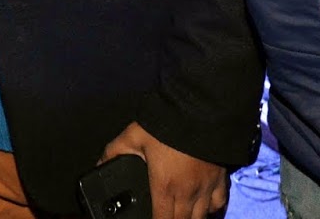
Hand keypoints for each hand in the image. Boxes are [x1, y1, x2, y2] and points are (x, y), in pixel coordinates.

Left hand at [100, 122, 226, 218]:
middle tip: (164, 215)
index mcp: (165, 187)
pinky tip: (204, 208)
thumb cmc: (166, 125)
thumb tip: (99, 164)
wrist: (200, 112)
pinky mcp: (220, 180)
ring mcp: (206, 189)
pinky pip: (219, 205)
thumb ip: (114, 151)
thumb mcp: (134, 136)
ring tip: (180, 214)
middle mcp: (187, 194)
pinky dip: (211, 210)